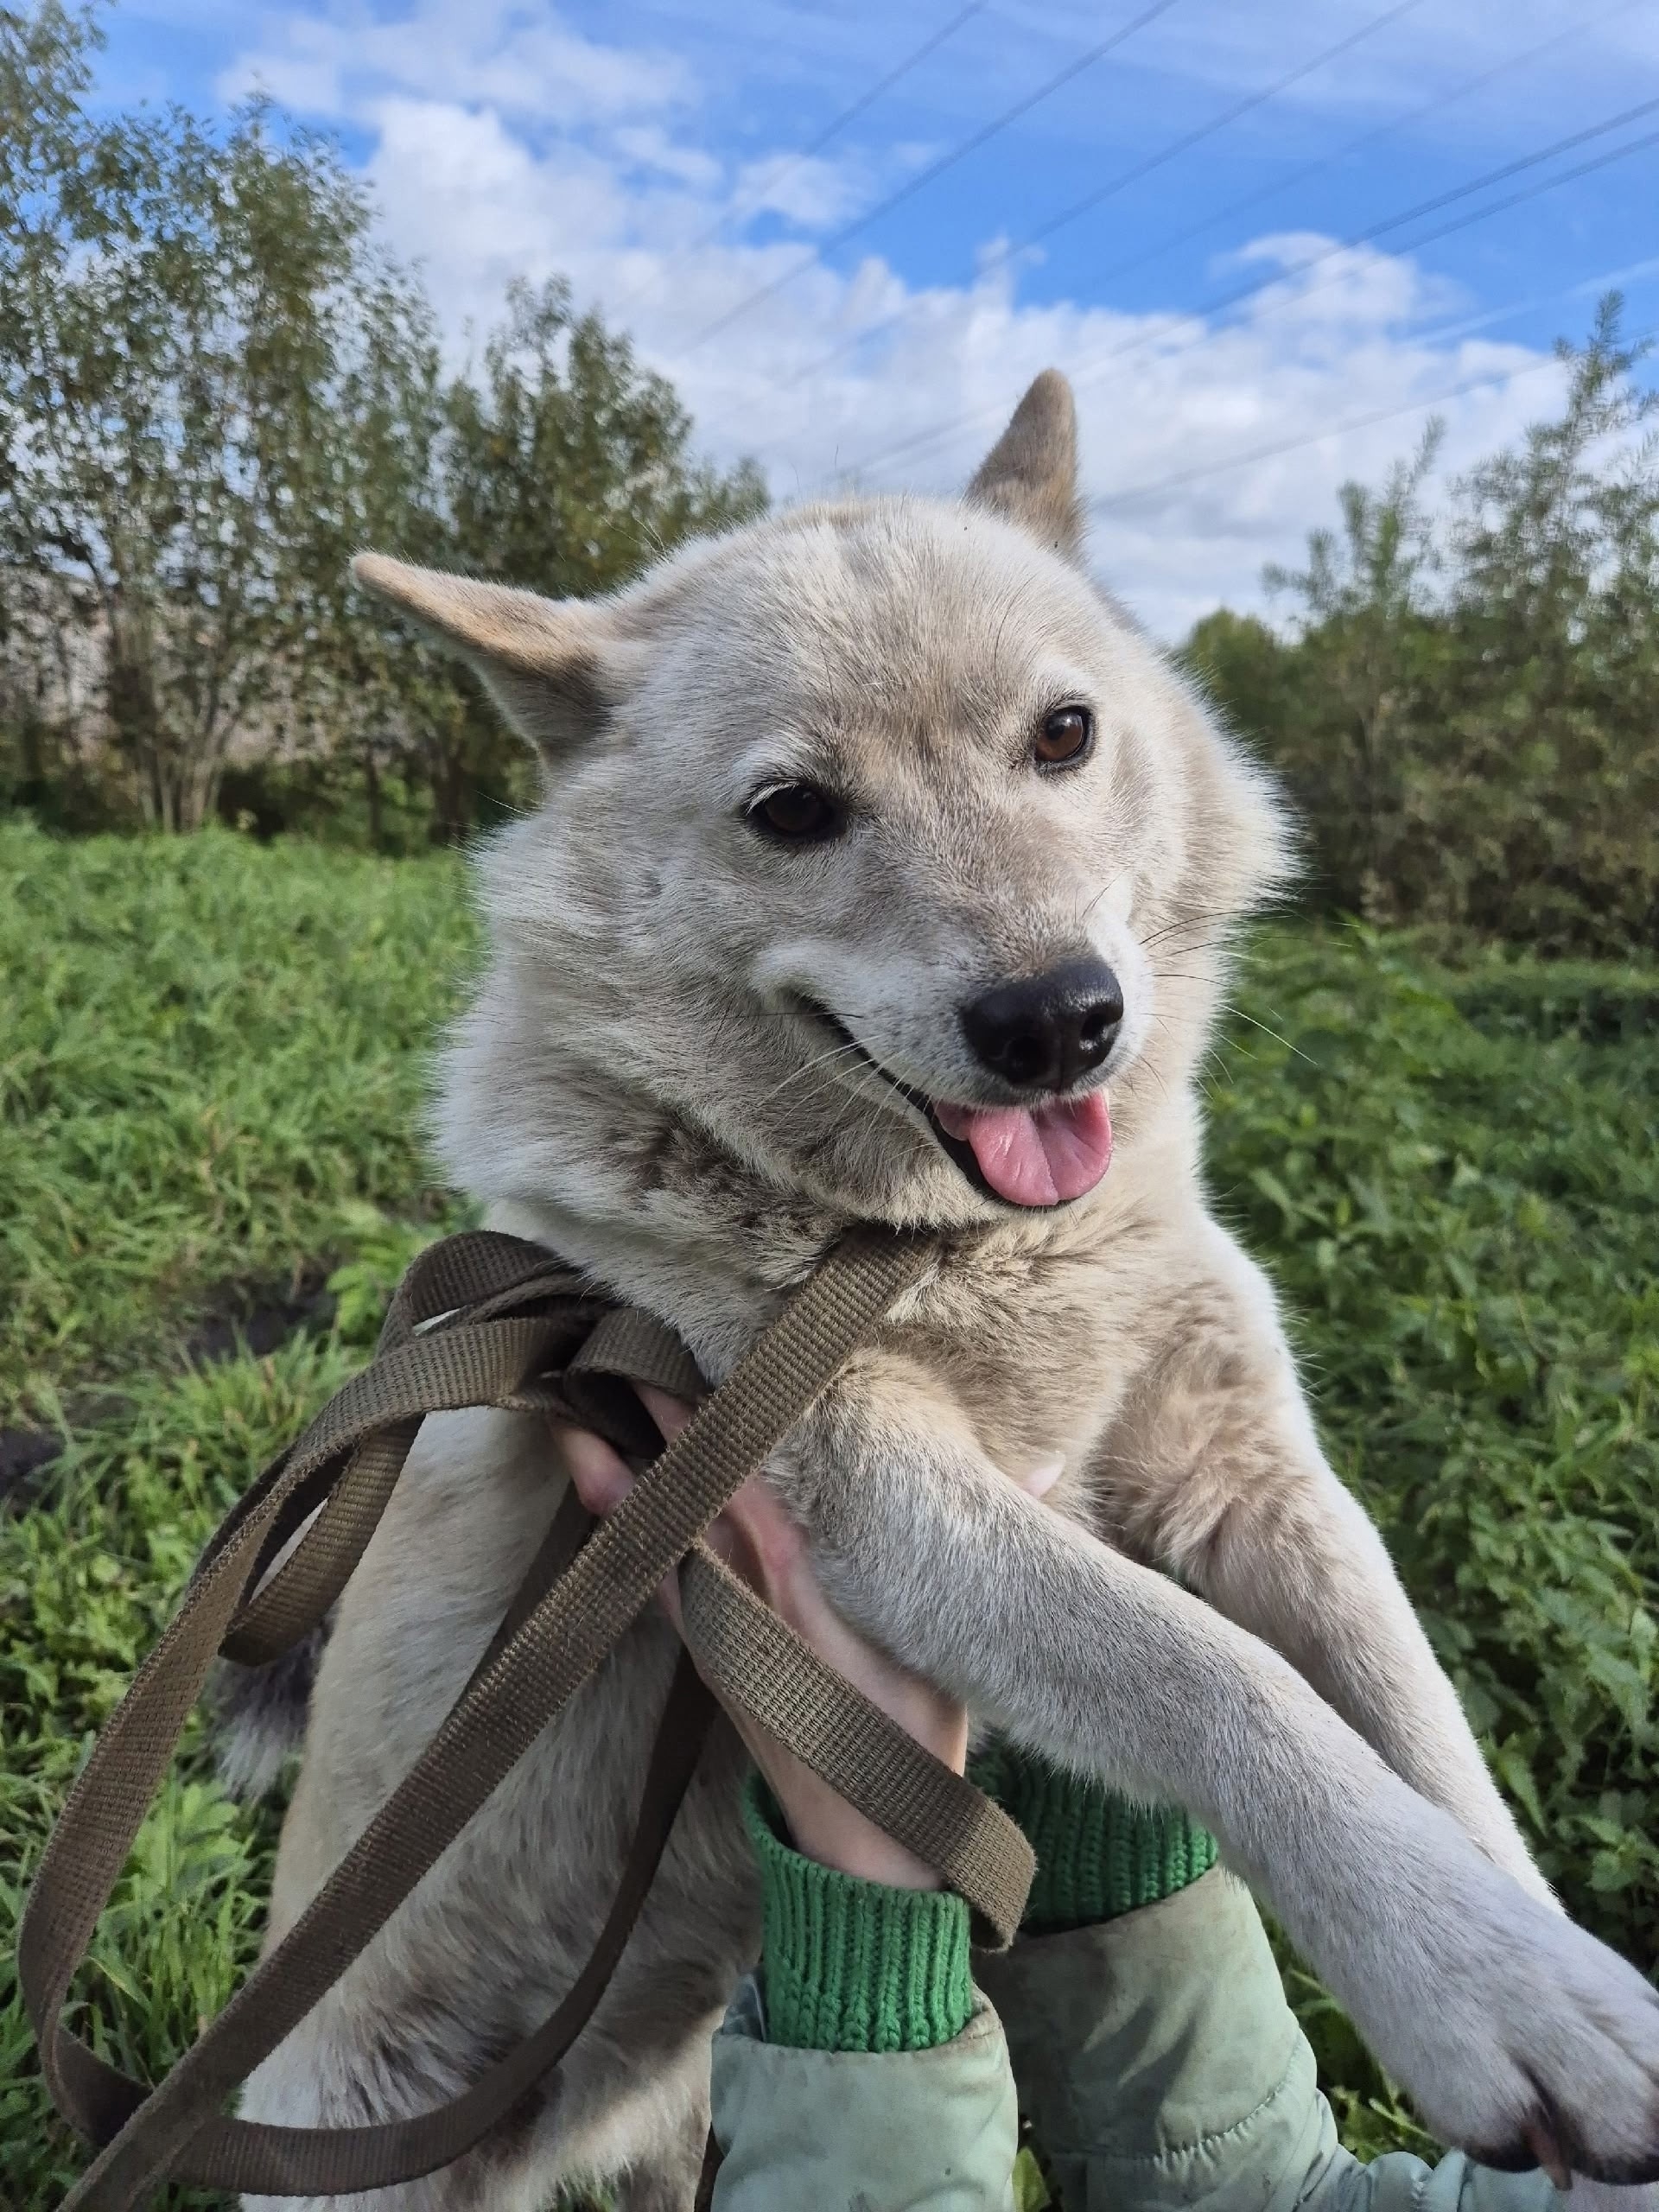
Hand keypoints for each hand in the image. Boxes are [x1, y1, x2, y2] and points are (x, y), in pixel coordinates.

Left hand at [554, 1386, 967, 1888]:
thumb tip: (1044, 1467)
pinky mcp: (704, 1649)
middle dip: (658, 1419)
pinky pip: (649, 1577)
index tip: (711, 1349)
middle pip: (693, 1488)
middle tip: (624, 1346)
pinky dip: (622, 1529)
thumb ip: (994, 1538)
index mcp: (803, 1579)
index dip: (725, 1416)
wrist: (862, 1838)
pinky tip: (597, 1491)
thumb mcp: (954, 1636)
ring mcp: (716, 1624)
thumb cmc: (915, 1731)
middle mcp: (747, 1594)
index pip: (753, 1476)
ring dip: (617, 1469)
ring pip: (656, 1531)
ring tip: (571, 1411)